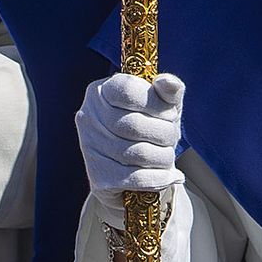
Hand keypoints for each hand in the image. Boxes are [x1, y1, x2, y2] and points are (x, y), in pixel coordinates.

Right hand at [76, 71, 184, 221]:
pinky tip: (171, 175)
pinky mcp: (98, 178)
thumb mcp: (163, 107)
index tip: (169, 114)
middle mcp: (89, 117)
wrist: (137, 174)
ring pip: (137, 153)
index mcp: (102, 91)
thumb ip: (169, 91)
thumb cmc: (151, 131)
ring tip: (169, 157)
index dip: (156, 103)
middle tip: (172, 138)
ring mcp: (90, 148)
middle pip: (134, 125)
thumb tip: (167, 82)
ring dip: (164, 157)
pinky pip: (136, 178)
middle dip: (164, 133)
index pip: (128, 91)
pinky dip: (160, 177)